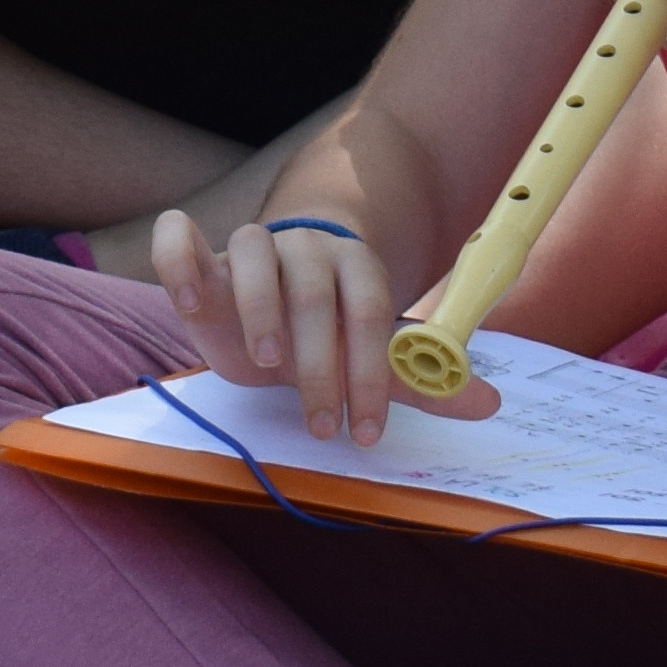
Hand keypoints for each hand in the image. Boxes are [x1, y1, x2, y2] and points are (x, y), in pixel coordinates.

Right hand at [150, 207, 414, 443]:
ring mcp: (249, 245)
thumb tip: (489, 403)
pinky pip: (177, 237)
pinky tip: (190, 302)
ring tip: (265, 364)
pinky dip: (178, 260)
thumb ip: (417, 378)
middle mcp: (304, 246)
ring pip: (253, 251)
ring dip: (261, 308)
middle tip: (322, 423)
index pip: (371, 308)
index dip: (372, 369)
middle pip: (315, 290)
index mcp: (355, 265)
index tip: (367, 429)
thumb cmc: (321, 338)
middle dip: (320, 363)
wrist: (269, 308)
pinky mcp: (200, 254)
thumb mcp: (366, 360)